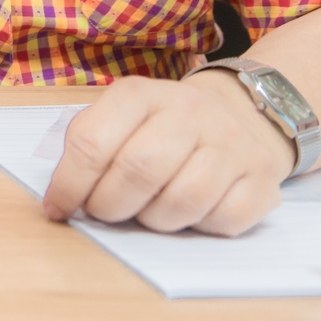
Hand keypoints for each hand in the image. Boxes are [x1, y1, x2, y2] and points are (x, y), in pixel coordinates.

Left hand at [41, 73, 293, 235]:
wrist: (240, 114)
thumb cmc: (161, 126)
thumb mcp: (119, 117)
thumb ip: (87, 146)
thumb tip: (59, 200)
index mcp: (141, 94)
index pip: (92, 142)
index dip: (69, 184)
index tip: (58, 208)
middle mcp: (190, 112)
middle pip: (138, 171)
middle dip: (109, 205)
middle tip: (104, 212)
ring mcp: (231, 145)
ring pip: (181, 202)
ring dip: (153, 220)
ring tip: (147, 210)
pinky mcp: (262, 179)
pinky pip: (222, 220)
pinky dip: (198, 227)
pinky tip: (190, 211)